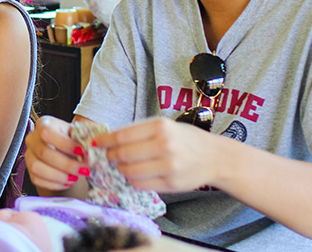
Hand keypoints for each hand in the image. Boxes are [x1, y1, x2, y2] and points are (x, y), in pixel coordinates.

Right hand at [24, 115, 90, 192]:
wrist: (66, 150)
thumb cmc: (73, 140)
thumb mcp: (79, 133)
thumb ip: (84, 138)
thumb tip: (92, 148)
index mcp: (44, 124)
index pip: (48, 133)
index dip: (65, 144)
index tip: (82, 152)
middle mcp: (32, 138)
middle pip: (44, 153)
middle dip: (67, 165)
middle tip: (84, 170)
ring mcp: (29, 155)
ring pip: (37, 168)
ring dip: (59, 176)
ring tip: (75, 178)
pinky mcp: (30, 170)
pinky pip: (37, 180)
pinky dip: (55, 184)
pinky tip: (67, 181)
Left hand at [95, 117, 223, 192]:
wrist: (215, 157)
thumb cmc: (185, 139)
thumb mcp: (165, 126)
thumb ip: (140, 132)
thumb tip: (109, 139)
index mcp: (160, 127)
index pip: (122, 135)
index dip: (105, 141)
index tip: (96, 143)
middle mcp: (164, 146)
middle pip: (123, 154)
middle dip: (111, 156)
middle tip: (109, 156)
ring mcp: (169, 167)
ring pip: (129, 172)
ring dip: (121, 170)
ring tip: (123, 165)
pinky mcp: (171, 184)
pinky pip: (140, 185)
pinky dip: (132, 180)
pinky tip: (136, 174)